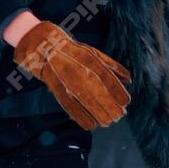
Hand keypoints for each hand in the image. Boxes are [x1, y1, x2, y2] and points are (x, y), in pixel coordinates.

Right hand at [12, 20, 131, 129]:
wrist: (40, 43)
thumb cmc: (70, 49)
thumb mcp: (92, 52)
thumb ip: (111, 65)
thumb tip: (128, 80)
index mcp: (88, 57)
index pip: (106, 76)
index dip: (116, 91)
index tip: (126, 102)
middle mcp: (77, 67)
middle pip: (96, 89)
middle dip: (109, 105)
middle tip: (119, 116)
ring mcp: (64, 77)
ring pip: (82, 98)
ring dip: (96, 112)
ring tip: (107, 122)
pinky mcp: (53, 85)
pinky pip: (67, 103)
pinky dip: (79, 116)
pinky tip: (89, 125)